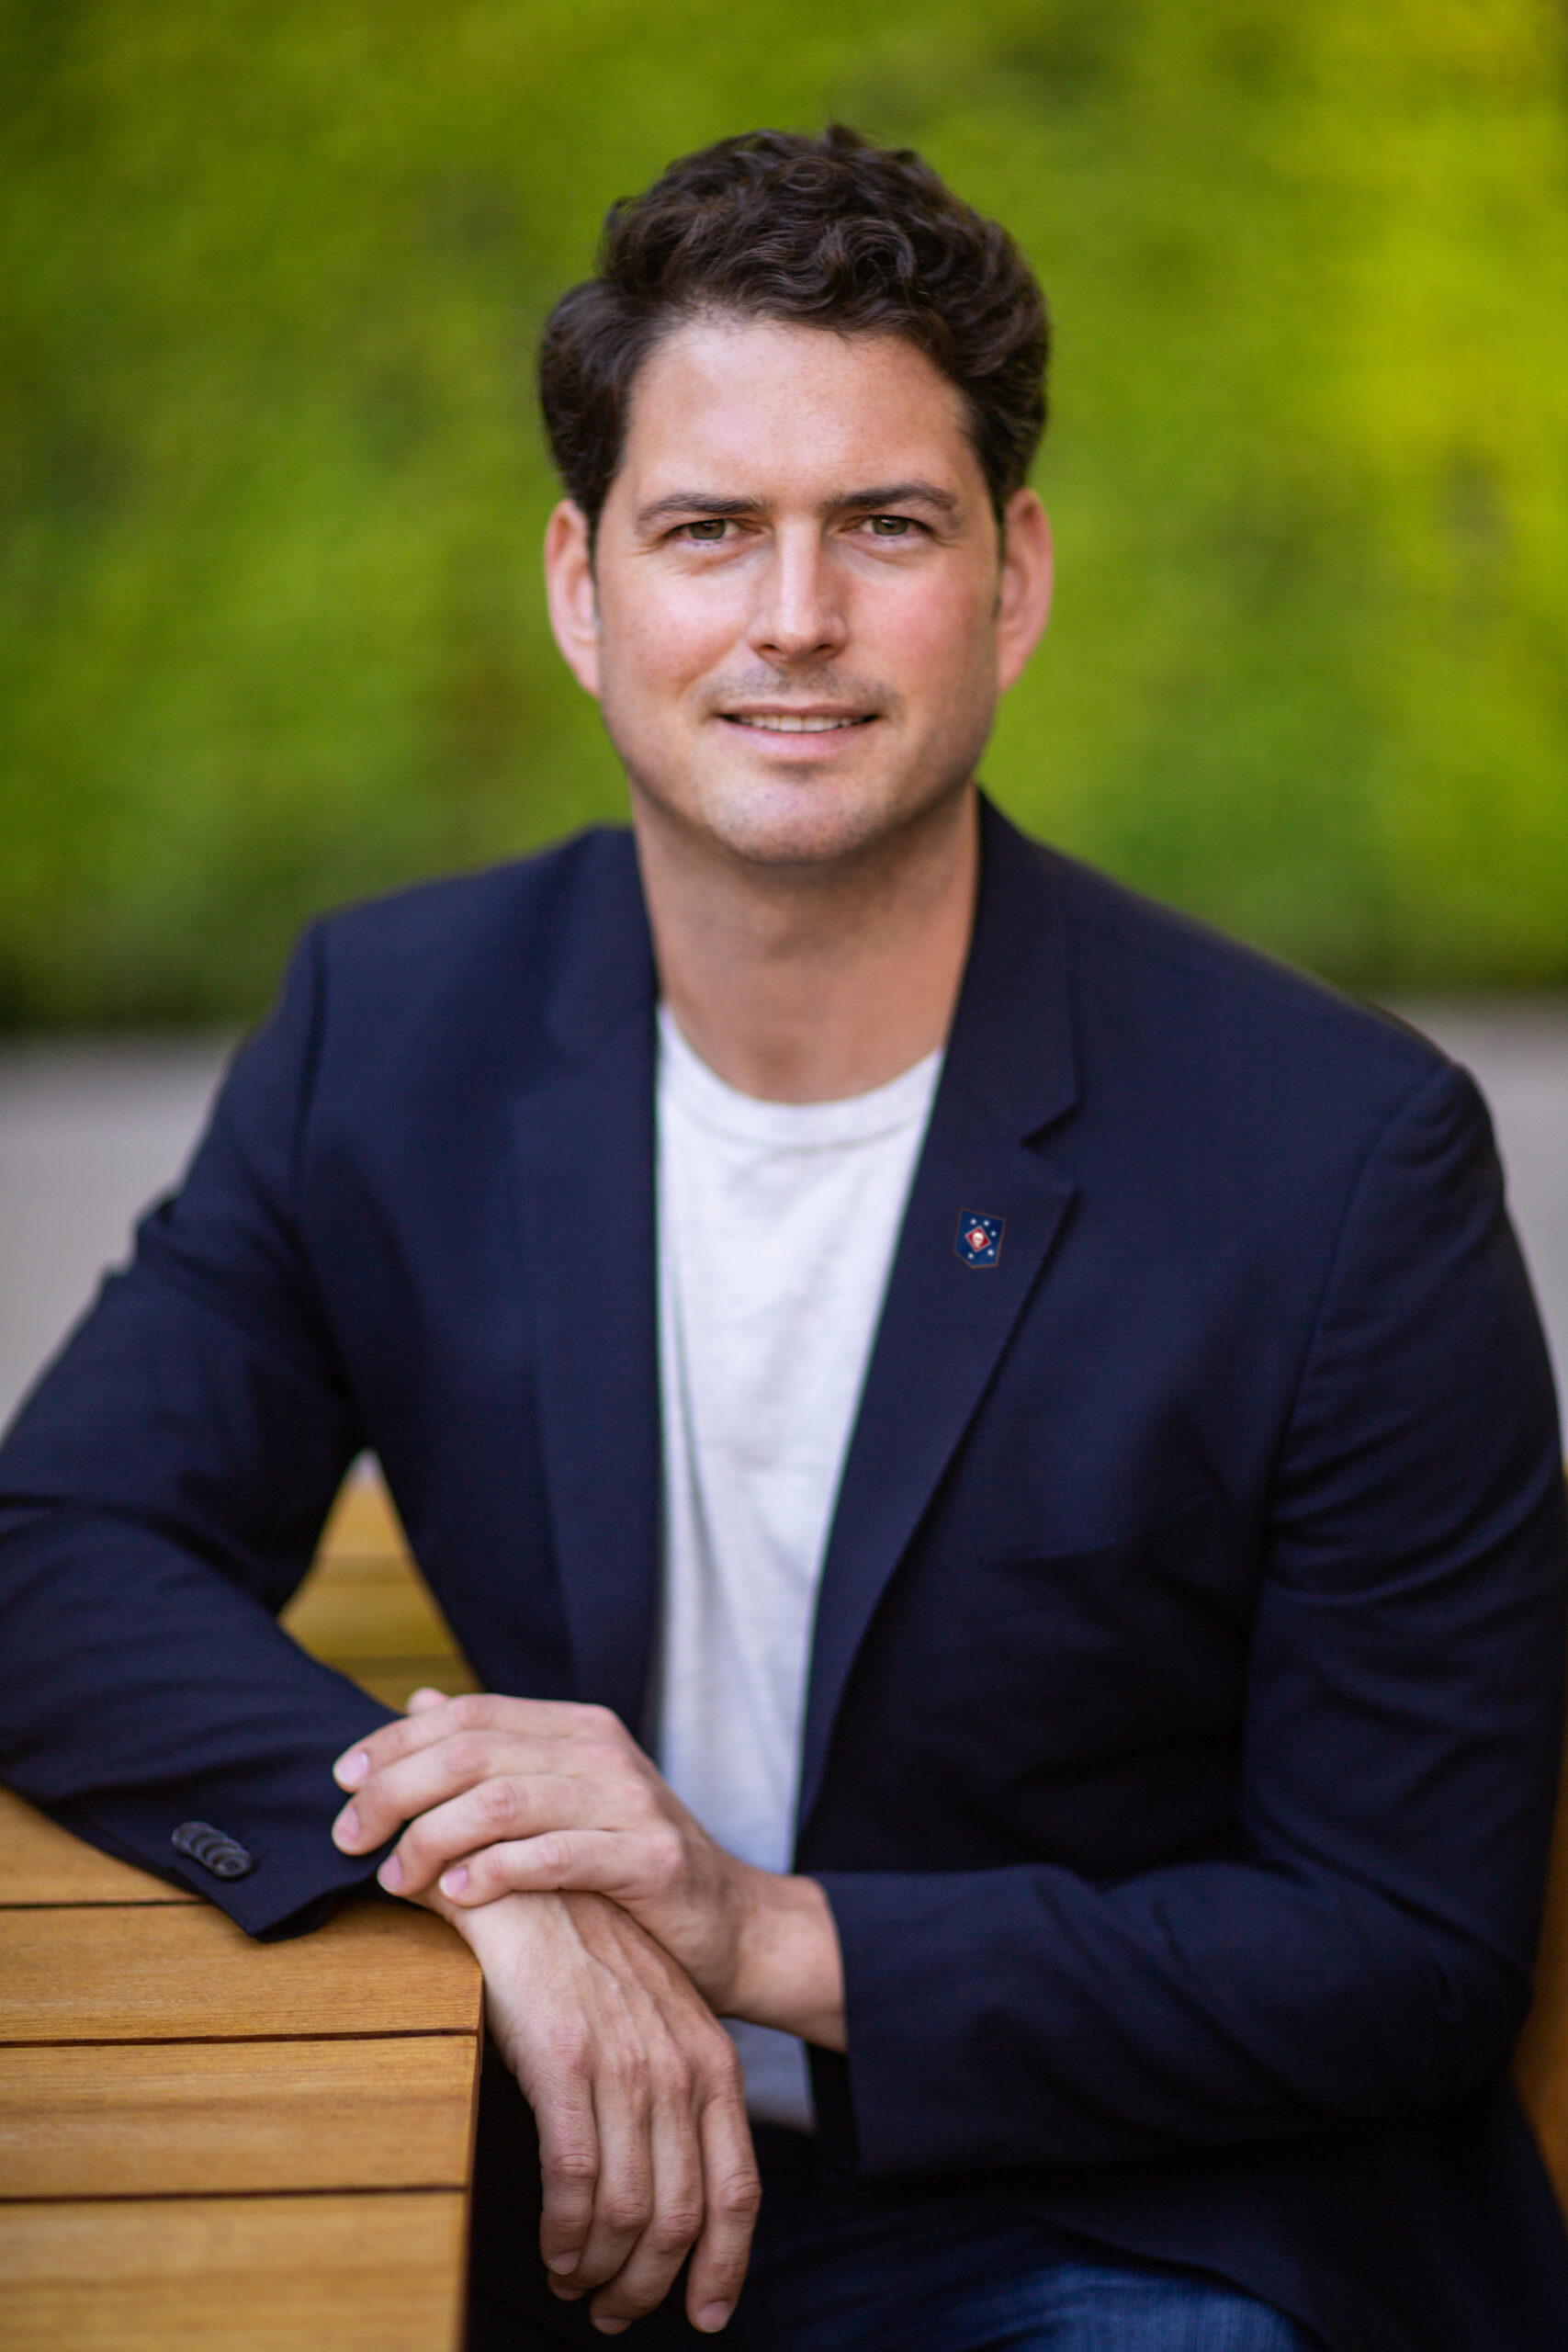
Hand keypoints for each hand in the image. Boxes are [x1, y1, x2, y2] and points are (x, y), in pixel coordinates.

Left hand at [331, 1691, 844, 2044]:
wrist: (730, 1925)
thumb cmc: (629, 1868)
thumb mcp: (564, 1798)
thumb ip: (497, 1754)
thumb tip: (418, 1704)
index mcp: (577, 1727)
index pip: (467, 1715)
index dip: (395, 1742)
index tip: (342, 1781)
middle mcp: (601, 1751)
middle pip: (471, 1752)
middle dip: (395, 1792)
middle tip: (349, 1837)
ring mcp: (629, 1800)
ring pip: (501, 1801)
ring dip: (429, 1839)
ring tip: (394, 1878)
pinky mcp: (648, 1857)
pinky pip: (552, 1856)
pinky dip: (491, 1872)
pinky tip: (454, 1894)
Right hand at [428, 1885, 759, 2334]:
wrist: (530, 1887)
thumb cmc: (585, 1963)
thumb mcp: (653, 2025)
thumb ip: (671, 2097)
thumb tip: (667, 2192)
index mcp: (712, 2062)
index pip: (738, 2189)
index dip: (724, 2264)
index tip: (705, 2316)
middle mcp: (679, 2068)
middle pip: (683, 2216)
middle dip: (651, 2285)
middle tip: (615, 2313)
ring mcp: (625, 2064)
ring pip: (629, 2212)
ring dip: (602, 2269)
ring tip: (576, 2283)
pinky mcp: (564, 2061)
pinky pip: (575, 2180)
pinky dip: (566, 2233)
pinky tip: (554, 2248)